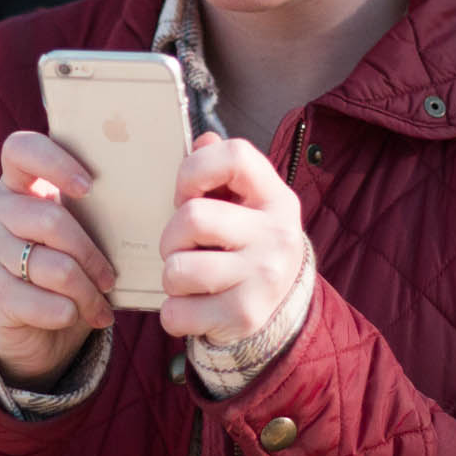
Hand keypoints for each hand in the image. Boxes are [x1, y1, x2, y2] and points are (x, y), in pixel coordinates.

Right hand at [0, 131, 117, 387]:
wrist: (27, 323)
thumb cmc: (63, 264)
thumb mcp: (77, 230)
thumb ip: (96, 207)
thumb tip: (153, 191)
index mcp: (16, 183)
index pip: (21, 149)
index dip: (55, 162)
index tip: (89, 187)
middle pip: (51, 219)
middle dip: (92, 255)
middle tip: (111, 278)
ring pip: (54, 267)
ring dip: (87, 292)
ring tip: (100, 305)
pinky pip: (44, 303)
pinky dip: (70, 313)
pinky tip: (77, 316)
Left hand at [157, 133, 307, 348]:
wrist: (283, 308)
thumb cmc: (249, 246)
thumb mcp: (247, 204)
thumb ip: (223, 171)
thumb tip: (203, 140)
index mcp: (276, 198)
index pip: (235, 156)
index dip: (194, 170)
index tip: (186, 194)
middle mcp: (277, 235)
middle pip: (192, 218)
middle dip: (172, 237)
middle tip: (183, 249)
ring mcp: (264, 278)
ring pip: (178, 269)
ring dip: (171, 278)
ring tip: (192, 281)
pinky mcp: (245, 316)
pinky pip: (176, 312)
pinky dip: (174, 314)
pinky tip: (195, 308)